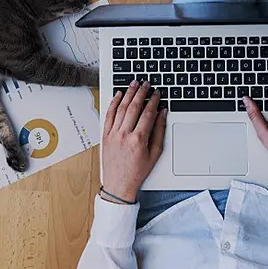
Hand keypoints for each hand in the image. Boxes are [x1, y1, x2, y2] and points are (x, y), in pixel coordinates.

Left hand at [101, 80, 166, 202]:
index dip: (153, 100)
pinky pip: (109, 115)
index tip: (157, 93)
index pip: (148, 113)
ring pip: (120, 108)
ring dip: (128, 94)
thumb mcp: (155, 153)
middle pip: (133, 107)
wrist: (119, 184)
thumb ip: (159, 131)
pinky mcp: (105, 135)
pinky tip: (118, 95)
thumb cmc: (137, 171)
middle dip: (141, 93)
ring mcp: (113, 134)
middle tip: (146, 83)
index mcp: (138, 140)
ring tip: (134, 84)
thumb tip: (162, 113)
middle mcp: (124, 135)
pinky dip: (113, 103)